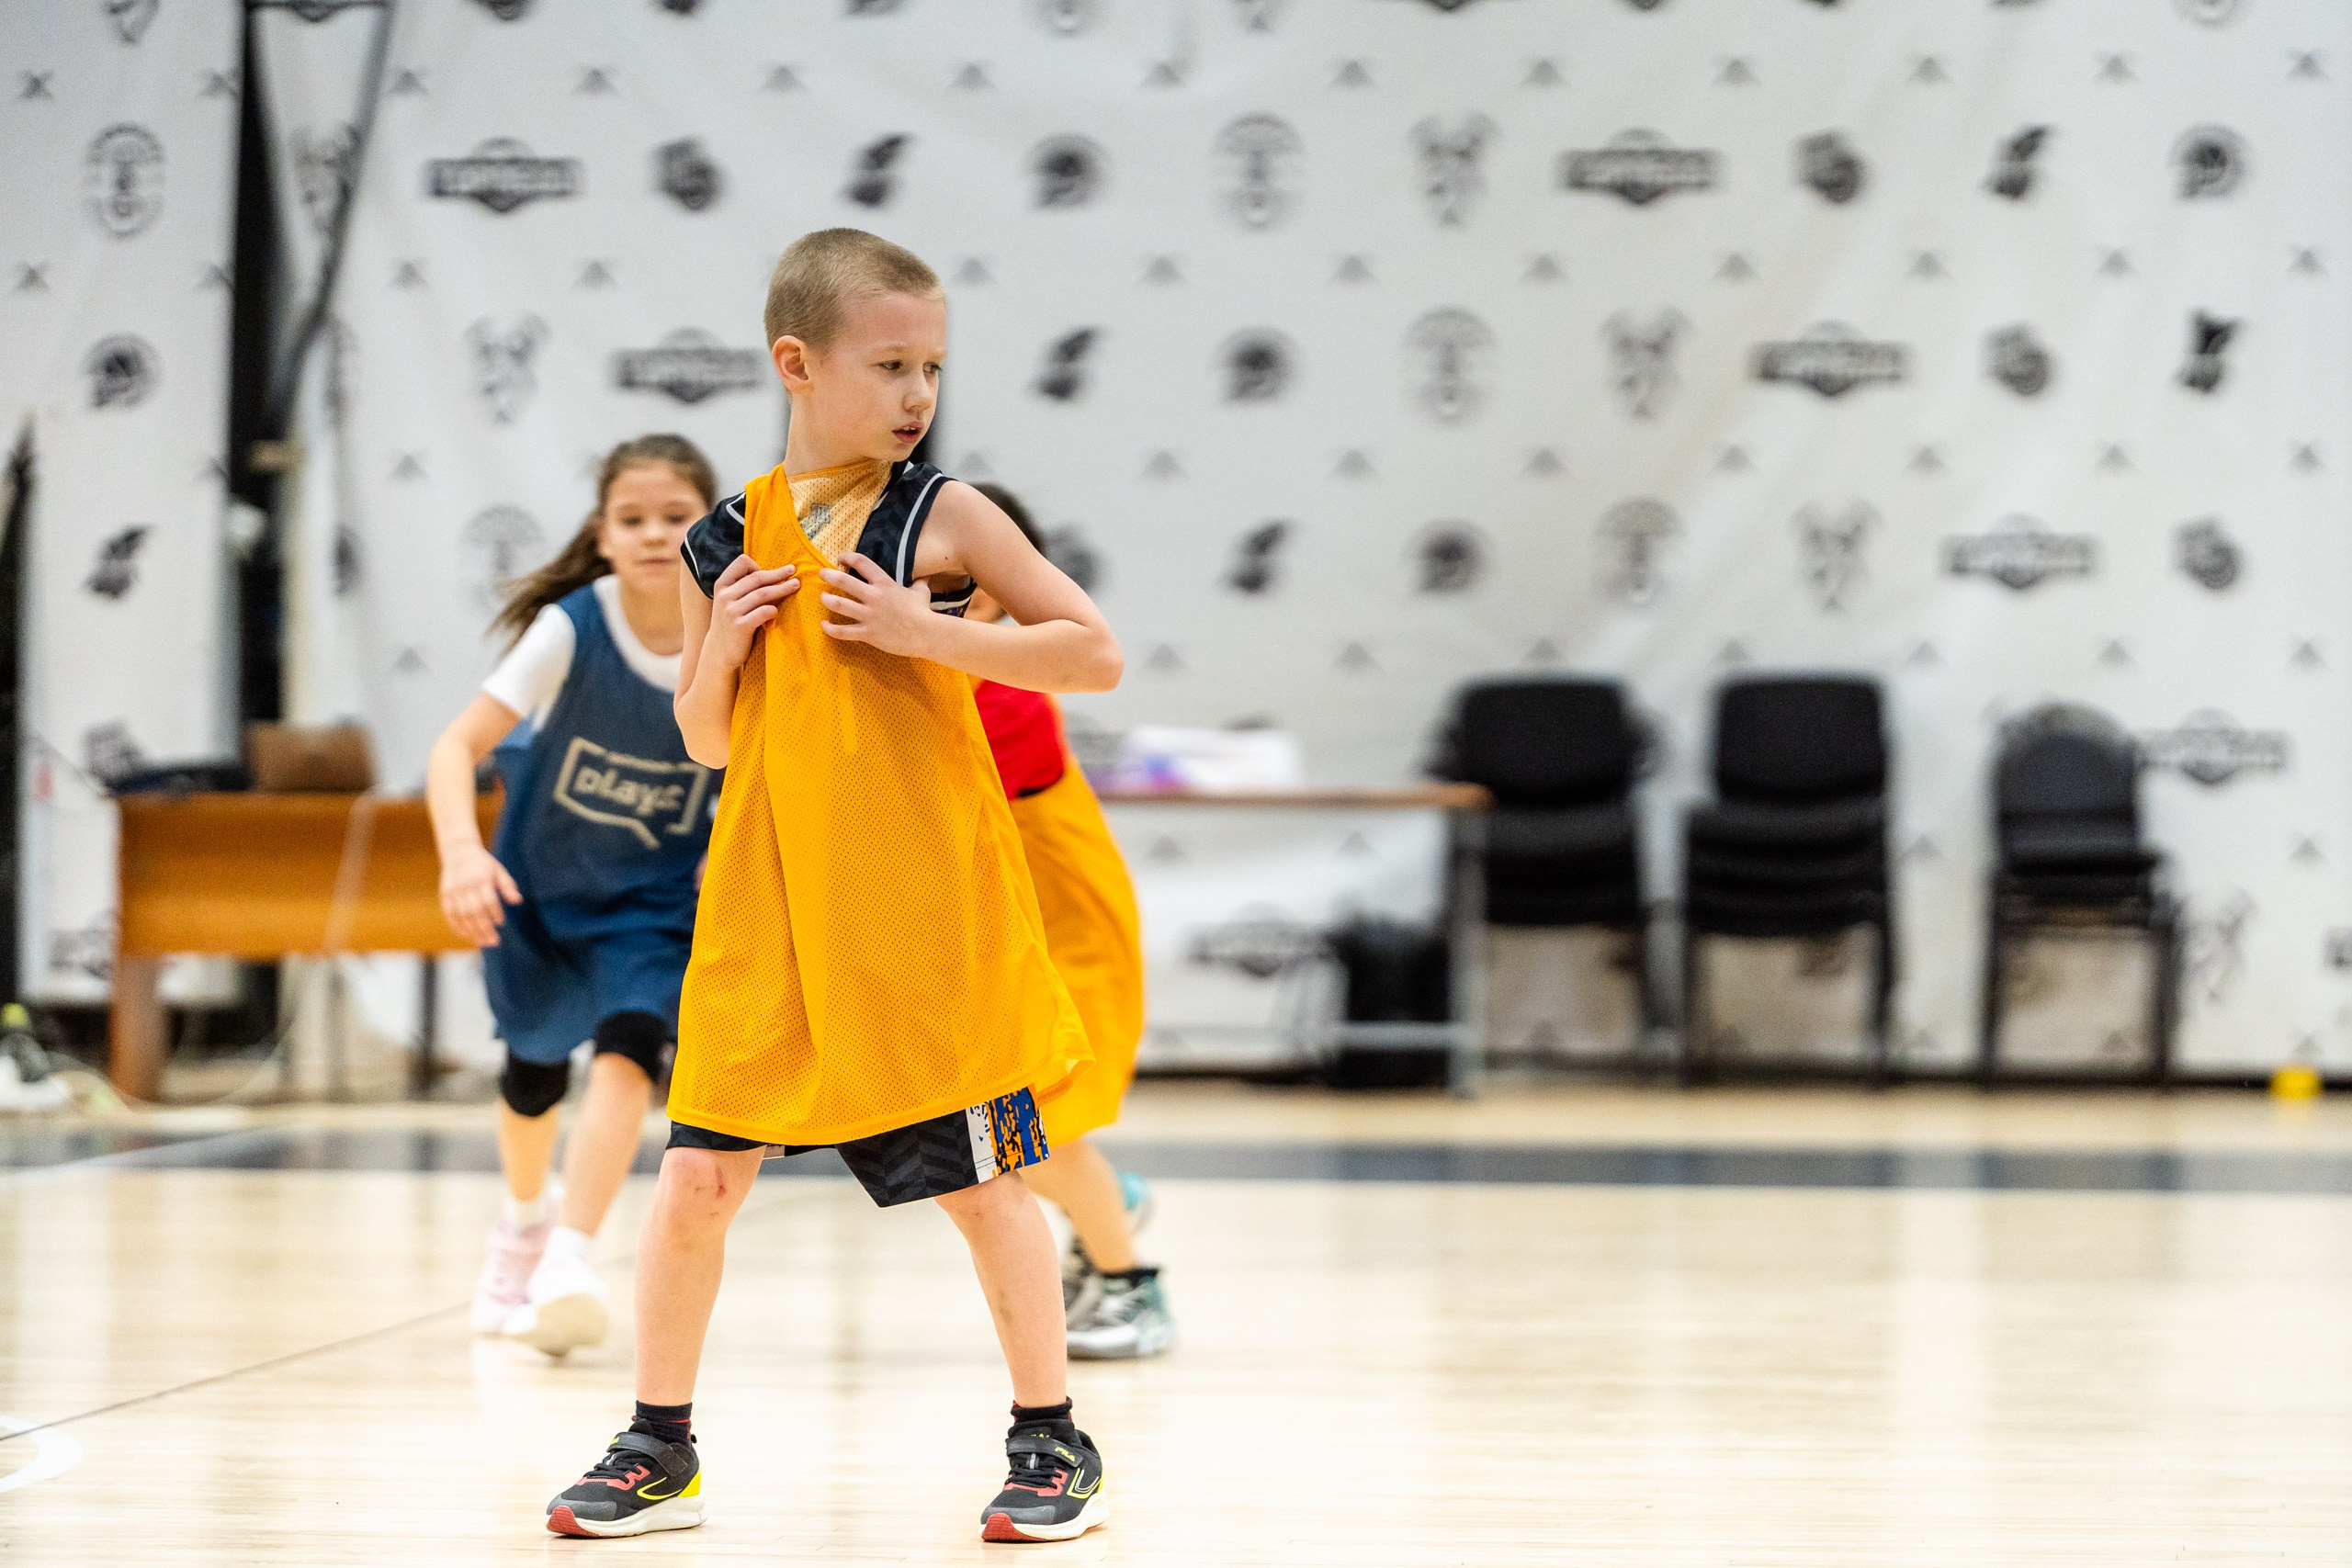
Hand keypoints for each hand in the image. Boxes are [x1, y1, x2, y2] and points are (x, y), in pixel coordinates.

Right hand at [440, 844, 520, 947]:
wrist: (458, 852)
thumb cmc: (484, 864)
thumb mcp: (499, 871)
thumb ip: (508, 886)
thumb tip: (518, 901)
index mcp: (481, 878)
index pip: (488, 899)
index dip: (494, 913)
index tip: (501, 924)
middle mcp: (466, 886)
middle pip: (475, 911)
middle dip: (484, 928)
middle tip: (494, 942)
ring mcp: (453, 891)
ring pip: (462, 916)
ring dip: (472, 931)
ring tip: (483, 942)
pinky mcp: (445, 895)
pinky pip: (450, 914)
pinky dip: (457, 926)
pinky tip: (467, 936)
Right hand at [705, 554, 799, 670]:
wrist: (719, 651)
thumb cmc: (731, 622)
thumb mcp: (729, 601)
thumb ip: (742, 587)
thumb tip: (772, 573)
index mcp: (721, 585)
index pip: (742, 563)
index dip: (758, 565)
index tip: (769, 573)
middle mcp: (724, 596)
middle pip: (757, 578)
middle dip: (778, 574)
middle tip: (793, 572)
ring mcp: (731, 611)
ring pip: (763, 593)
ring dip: (782, 588)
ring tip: (795, 586)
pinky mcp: (740, 626)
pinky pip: (763, 612)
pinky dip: (773, 610)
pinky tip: (776, 612)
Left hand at [817, 552, 934, 657]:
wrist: (927, 634)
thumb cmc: (923, 612)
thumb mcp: (922, 592)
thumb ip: (919, 582)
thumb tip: (925, 576)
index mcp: (884, 584)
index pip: (861, 562)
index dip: (847, 557)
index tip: (841, 558)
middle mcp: (874, 597)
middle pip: (844, 581)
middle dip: (829, 575)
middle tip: (822, 573)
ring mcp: (869, 616)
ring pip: (839, 605)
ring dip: (827, 600)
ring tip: (823, 597)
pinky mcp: (867, 633)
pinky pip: (843, 631)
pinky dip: (830, 628)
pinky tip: (824, 624)